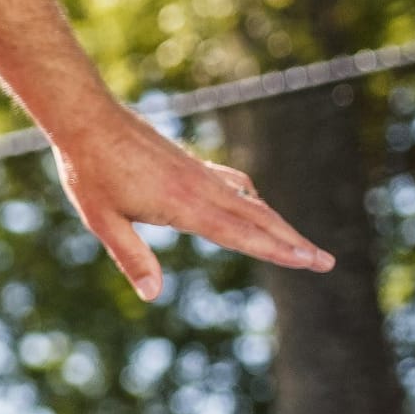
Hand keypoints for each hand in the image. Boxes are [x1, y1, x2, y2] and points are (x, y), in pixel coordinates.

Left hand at [49, 104, 334, 301]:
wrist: (88, 118)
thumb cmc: (90, 172)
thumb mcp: (102, 221)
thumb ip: (130, 256)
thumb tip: (153, 295)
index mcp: (184, 206)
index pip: (242, 235)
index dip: (278, 250)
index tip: (311, 261)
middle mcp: (201, 189)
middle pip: (259, 219)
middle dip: (294, 242)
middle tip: (326, 262)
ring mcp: (199, 174)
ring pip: (250, 201)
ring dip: (278, 223)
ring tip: (300, 241)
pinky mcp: (190, 164)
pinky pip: (232, 183)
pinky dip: (252, 198)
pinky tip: (254, 201)